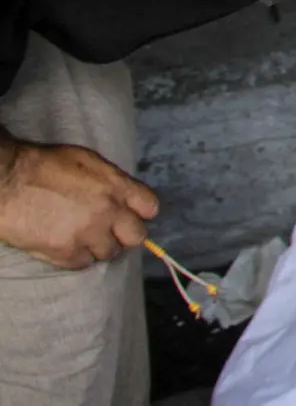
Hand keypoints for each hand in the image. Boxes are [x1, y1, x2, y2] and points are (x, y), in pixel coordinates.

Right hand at [0, 142, 159, 268]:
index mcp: (117, 186)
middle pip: (136, 236)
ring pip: (110, 252)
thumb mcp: (87, 161)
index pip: (150, 207)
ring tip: (83, 236)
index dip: (141, 212)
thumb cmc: (44, 165)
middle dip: (125, 234)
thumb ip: (111, 181)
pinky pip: (84, 263)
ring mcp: (88, 234)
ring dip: (100, 246)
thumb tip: (123, 195)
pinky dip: (77, 256)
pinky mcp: (66, 252)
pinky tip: (67, 244)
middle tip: (109, 230)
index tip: (131, 215)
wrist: (8, 182)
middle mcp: (108, 211)